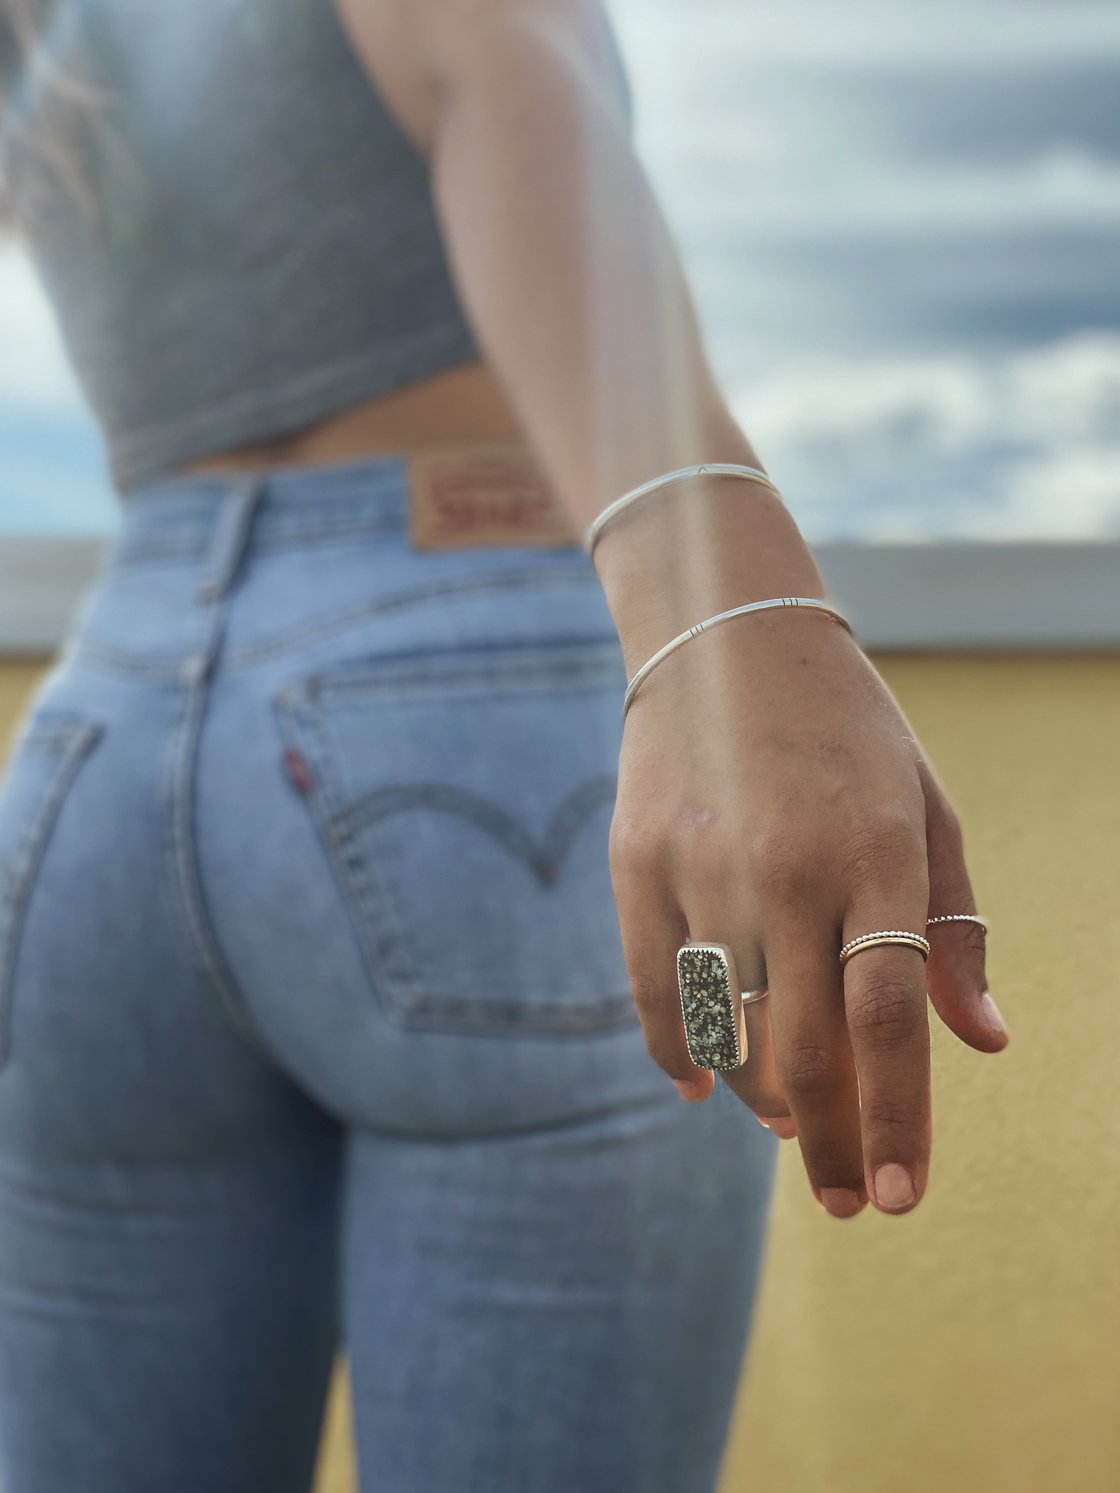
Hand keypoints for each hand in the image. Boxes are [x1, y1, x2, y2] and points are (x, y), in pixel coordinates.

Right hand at [606, 601, 1009, 1219]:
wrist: (726, 634)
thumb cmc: (847, 731)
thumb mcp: (925, 808)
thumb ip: (953, 927)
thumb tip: (980, 1042)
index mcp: (876, 850)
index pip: (889, 1016)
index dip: (898, 1118)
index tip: (898, 1196)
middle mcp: (786, 865)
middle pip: (805, 1045)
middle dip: (828, 1142)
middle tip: (842, 1199)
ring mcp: (700, 863)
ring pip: (726, 1028)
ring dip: (760, 1097)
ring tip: (787, 1121)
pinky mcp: (635, 860)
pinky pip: (652, 989)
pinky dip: (678, 1053)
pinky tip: (700, 1084)